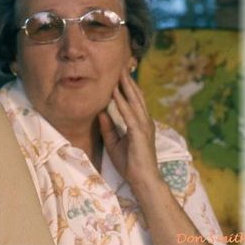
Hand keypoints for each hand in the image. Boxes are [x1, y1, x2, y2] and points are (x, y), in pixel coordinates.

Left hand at [98, 70, 160, 190]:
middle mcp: (144, 121)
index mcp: (139, 123)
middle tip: (121, 65)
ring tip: (119, 72)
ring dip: (126, 86)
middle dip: (128, 80)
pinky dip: (122, 102)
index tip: (119, 74)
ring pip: (134, 101)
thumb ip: (108, 127)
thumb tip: (100, 111)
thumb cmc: (129, 164)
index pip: (133, 101)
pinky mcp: (139, 133)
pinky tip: (115, 92)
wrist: (143, 180)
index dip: (127, 87)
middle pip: (135, 96)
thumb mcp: (114, 142)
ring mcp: (143, 126)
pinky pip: (129, 114)